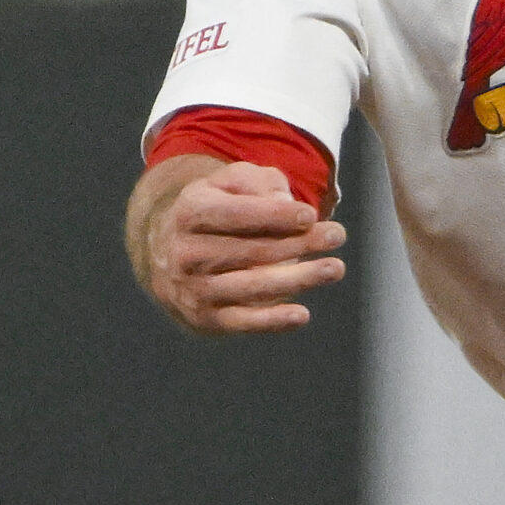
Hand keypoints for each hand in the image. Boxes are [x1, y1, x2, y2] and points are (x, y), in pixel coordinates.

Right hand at [132, 159, 346, 333]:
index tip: (310, 215)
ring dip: (298, 279)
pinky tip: (302, 314)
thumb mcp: (228, 183)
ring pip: (252, 286)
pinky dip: (273, 321)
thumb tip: (283, 202)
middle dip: (299, 243)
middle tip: (337, 235)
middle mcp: (186, 253)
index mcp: (189, 213)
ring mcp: (194, 290)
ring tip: (334, 268)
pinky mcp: (206, 319)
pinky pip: (243, 322)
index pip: (235, 215)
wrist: (168, 255)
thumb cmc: (215, 211)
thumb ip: (256, 182)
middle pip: (251, 250)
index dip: (274, 216)